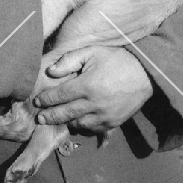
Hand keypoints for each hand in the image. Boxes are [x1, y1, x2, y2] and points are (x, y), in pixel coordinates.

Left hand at [34, 46, 152, 131]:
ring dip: (66, 122)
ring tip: (58, 119)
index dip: (46, 100)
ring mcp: (104, 115)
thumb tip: (50, 71)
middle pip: (65, 114)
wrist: (146, 73)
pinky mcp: (113, 122)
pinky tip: (77, 122)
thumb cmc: (116, 59)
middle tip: (40, 118)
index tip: (37, 101)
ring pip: (78, 125)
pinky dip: (83, 127)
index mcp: (87, 85)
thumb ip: (69, 60)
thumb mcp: (92, 52)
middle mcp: (94, 104)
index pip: (59, 96)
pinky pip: (93, 129)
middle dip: (50, 116)